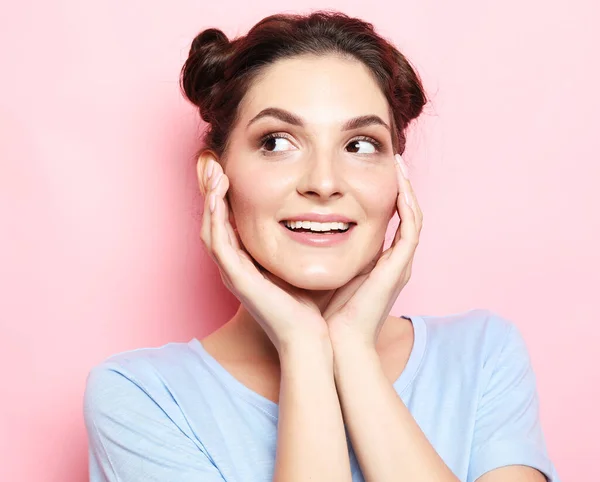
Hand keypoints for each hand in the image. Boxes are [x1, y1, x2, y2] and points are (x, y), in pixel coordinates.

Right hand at [199, 159, 329, 352]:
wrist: (310, 337)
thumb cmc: (310, 303)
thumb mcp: (301, 261)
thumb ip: (299, 240)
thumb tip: (316, 214)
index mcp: (248, 262)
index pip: (229, 222)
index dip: (226, 195)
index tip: (230, 168)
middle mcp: (235, 266)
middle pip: (214, 222)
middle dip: (212, 192)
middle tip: (214, 163)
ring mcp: (232, 273)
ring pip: (210, 229)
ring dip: (210, 200)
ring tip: (214, 173)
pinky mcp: (236, 280)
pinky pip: (218, 245)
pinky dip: (215, 220)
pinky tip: (218, 198)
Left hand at [323, 154, 422, 347]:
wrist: (333, 344)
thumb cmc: (321, 313)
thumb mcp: (318, 270)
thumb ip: (314, 249)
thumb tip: (292, 224)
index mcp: (375, 263)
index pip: (385, 220)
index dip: (382, 194)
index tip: (367, 170)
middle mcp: (393, 261)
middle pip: (405, 214)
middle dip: (401, 185)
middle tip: (392, 157)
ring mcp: (400, 264)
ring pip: (413, 216)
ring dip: (407, 187)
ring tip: (398, 161)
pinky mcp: (400, 268)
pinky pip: (412, 228)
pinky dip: (409, 204)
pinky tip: (400, 183)